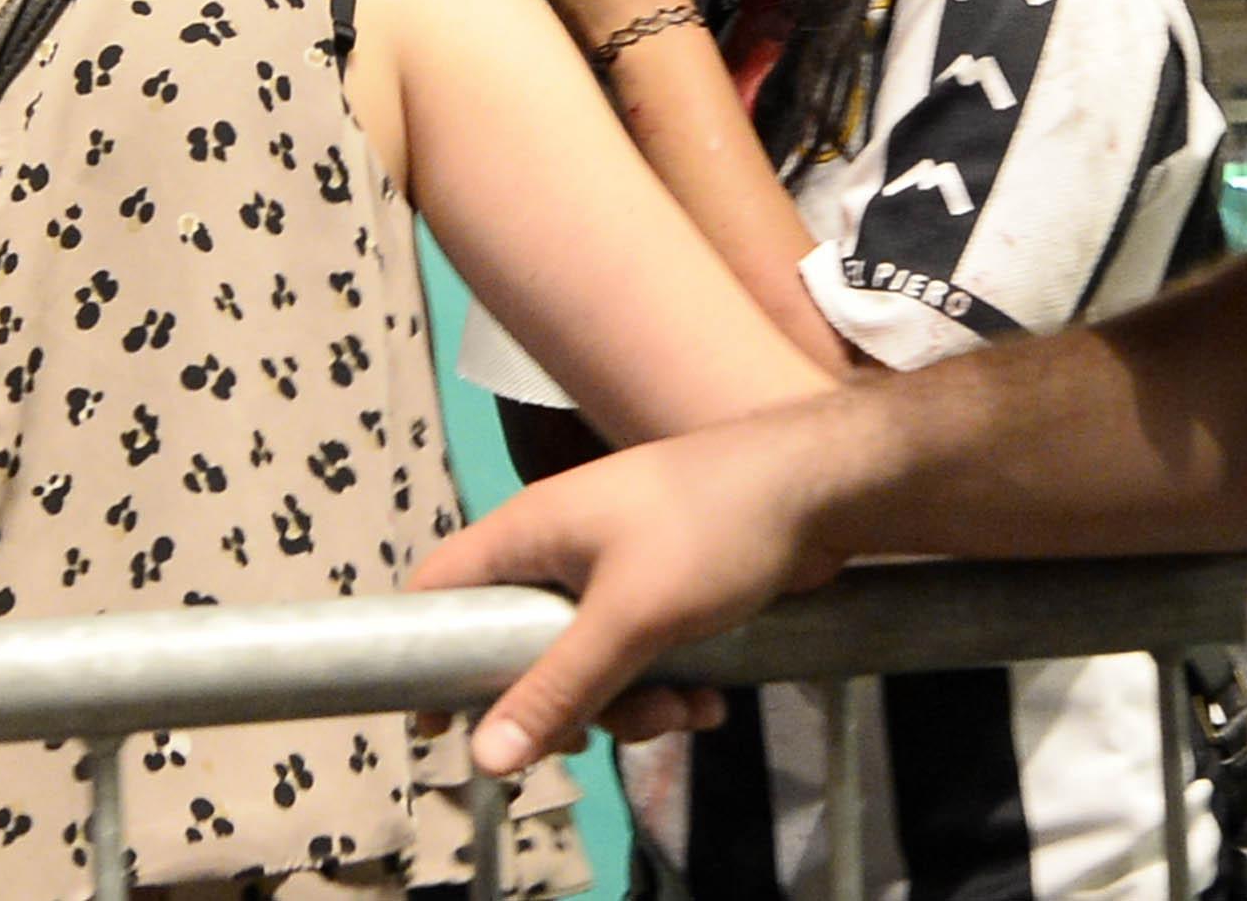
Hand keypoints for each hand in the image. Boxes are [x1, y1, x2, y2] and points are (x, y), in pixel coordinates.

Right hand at [407, 417, 845, 773]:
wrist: (819, 488)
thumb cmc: (712, 530)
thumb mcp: (628, 619)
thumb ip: (556, 688)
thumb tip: (483, 758)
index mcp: (529, 533)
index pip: (441, 589)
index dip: (428, 654)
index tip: (442, 725)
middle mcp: (560, 550)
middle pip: (520, 649)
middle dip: (565, 703)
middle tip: (595, 736)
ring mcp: (613, 570)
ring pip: (588, 664)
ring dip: (632, 703)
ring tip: (687, 709)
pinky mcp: (663, 590)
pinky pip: (638, 656)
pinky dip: (667, 684)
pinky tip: (712, 699)